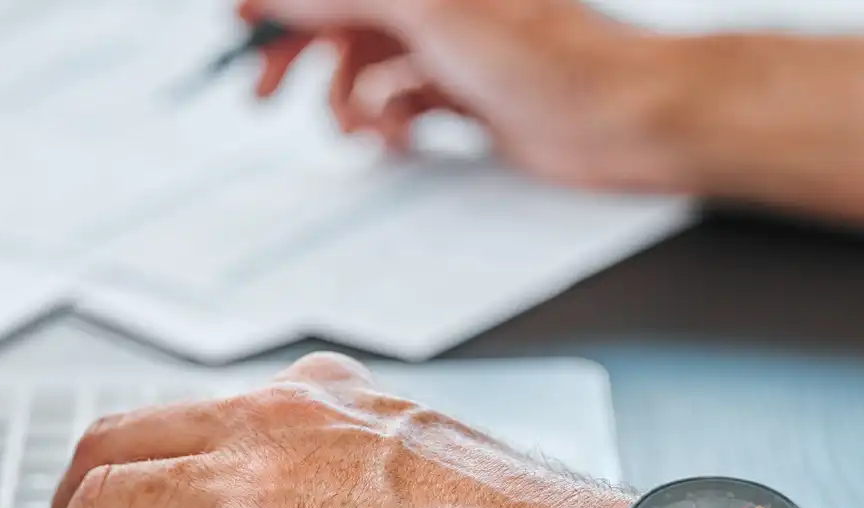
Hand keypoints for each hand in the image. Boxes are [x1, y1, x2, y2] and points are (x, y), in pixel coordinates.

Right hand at [242, 0, 688, 189]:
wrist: (621, 115)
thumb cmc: (548, 53)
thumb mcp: (424, 10)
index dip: (284, 4)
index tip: (242, 25)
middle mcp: (437, 2)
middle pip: (341, 21)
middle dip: (303, 57)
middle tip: (267, 95)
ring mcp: (451, 48)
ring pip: (367, 71)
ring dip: (351, 103)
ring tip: (361, 128)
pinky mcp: (466, 96)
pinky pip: (401, 107)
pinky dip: (389, 124)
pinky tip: (399, 138)